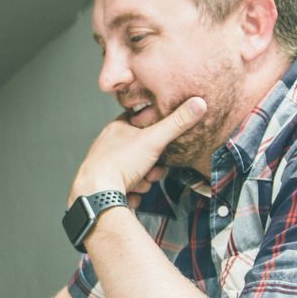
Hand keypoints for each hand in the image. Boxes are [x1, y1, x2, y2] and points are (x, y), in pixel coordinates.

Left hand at [68, 97, 206, 207]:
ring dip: (143, 181)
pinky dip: (132, 193)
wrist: (98, 194)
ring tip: (139, 183)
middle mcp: (109, 146)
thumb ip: (177, 123)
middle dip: (153, 165)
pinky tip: (130, 194)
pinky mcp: (105, 185)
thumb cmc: (120, 163)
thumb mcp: (154, 139)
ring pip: (136, 171)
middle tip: (153, 170)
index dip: (156, 133)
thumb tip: (199, 103)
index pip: (140, 122)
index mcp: (117, 129)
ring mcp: (106, 166)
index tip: (162, 142)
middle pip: (142, 152)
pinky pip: (127, 188)